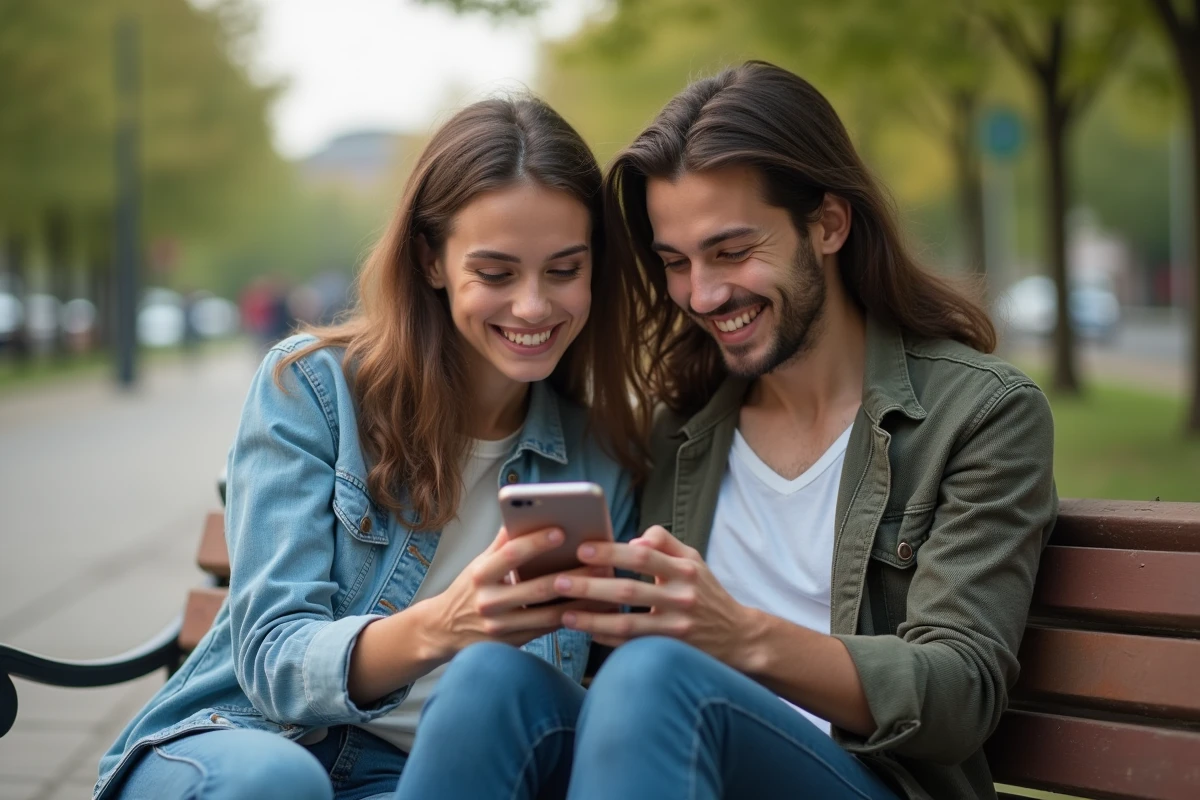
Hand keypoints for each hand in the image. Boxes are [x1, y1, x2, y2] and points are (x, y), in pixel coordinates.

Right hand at [416, 527, 606, 662]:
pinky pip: (550, 629)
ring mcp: (501, 627)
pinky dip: (574, 617)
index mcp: (481, 575)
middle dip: (573, 574)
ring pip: (549, 613)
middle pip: (538, 587)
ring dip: (581, 599)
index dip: (537, 542)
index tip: (562, 530)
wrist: (444, 630)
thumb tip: (522, 510)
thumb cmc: (469, 588)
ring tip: (606, 584)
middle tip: (601, 560)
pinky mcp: (513, 644)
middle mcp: (489, 602)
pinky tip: (594, 607)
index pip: (511, 555)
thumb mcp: (479, 563)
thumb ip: (502, 542)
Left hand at [551, 525, 756, 666]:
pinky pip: (631, 646)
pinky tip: (585, 631)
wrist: (737, 635)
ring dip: (591, 619)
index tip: (581, 549)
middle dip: (590, 585)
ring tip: (564, 613)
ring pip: (626, 625)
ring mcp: (675, 628)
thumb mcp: (693, 558)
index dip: (610, 551)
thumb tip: (633, 538)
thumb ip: (664, 541)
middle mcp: (681, 597)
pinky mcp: (670, 650)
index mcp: (684, 569)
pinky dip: (607, 638)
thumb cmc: (705, 591)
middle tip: (558, 580)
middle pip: (628, 591)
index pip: (643, 556)